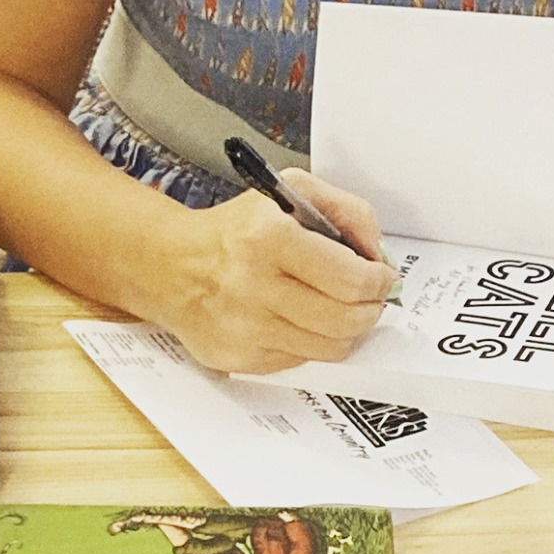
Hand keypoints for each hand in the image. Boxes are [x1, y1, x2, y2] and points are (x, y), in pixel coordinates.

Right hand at [157, 169, 393, 374]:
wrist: (172, 267)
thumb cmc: (235, 230)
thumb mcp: (289, 193)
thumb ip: (345, 210)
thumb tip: (377, 252)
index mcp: (268, 238)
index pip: (350, 278)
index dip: (379, 281)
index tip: (382, 276)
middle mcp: (254, 286)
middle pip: (346, 319)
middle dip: (371, 308)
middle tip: (371, 297)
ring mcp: (245, 328)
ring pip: (330, 347)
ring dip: (347, 329)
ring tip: (341, 309)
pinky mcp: (239, 359)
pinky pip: (301, 360)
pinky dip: (312, 342)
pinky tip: (302, 320)